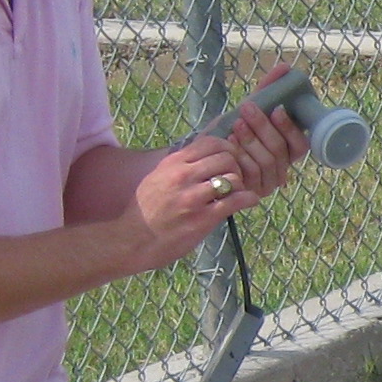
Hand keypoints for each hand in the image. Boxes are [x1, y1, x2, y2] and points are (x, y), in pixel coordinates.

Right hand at [130, 135, 253, 257]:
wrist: (133, 239)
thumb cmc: (147, 208)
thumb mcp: (159, 176)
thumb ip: (181, 164)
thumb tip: (206, 152)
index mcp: (173, 163)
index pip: (211, 142)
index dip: (227, 149)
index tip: (230, 159)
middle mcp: (183, 176)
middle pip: (226, 158)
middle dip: (236, 167)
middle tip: (235, 178)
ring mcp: (193, 197)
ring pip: (233, 178)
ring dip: (241, 184)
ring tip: (237, 193)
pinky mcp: (202, 218)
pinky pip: (235, 201)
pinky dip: (248, 199)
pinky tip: (247, 201)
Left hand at [221, 58, 313, 200]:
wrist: (202, 155)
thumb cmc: (230, 131)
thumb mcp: (248, 111)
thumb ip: (267, 91)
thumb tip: (286, 67)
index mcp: (286, 151)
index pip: (299, 143)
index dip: (289, 127)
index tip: (277, 109)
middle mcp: (281, 169)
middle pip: (279, 150)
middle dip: (263, 127)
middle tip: (247, 108)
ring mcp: (266, 183)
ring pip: (266, 161)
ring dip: (250, 140)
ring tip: (235, 124)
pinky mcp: (249, 192)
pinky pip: (249, 174)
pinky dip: (239, 156)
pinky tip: (228, 144)